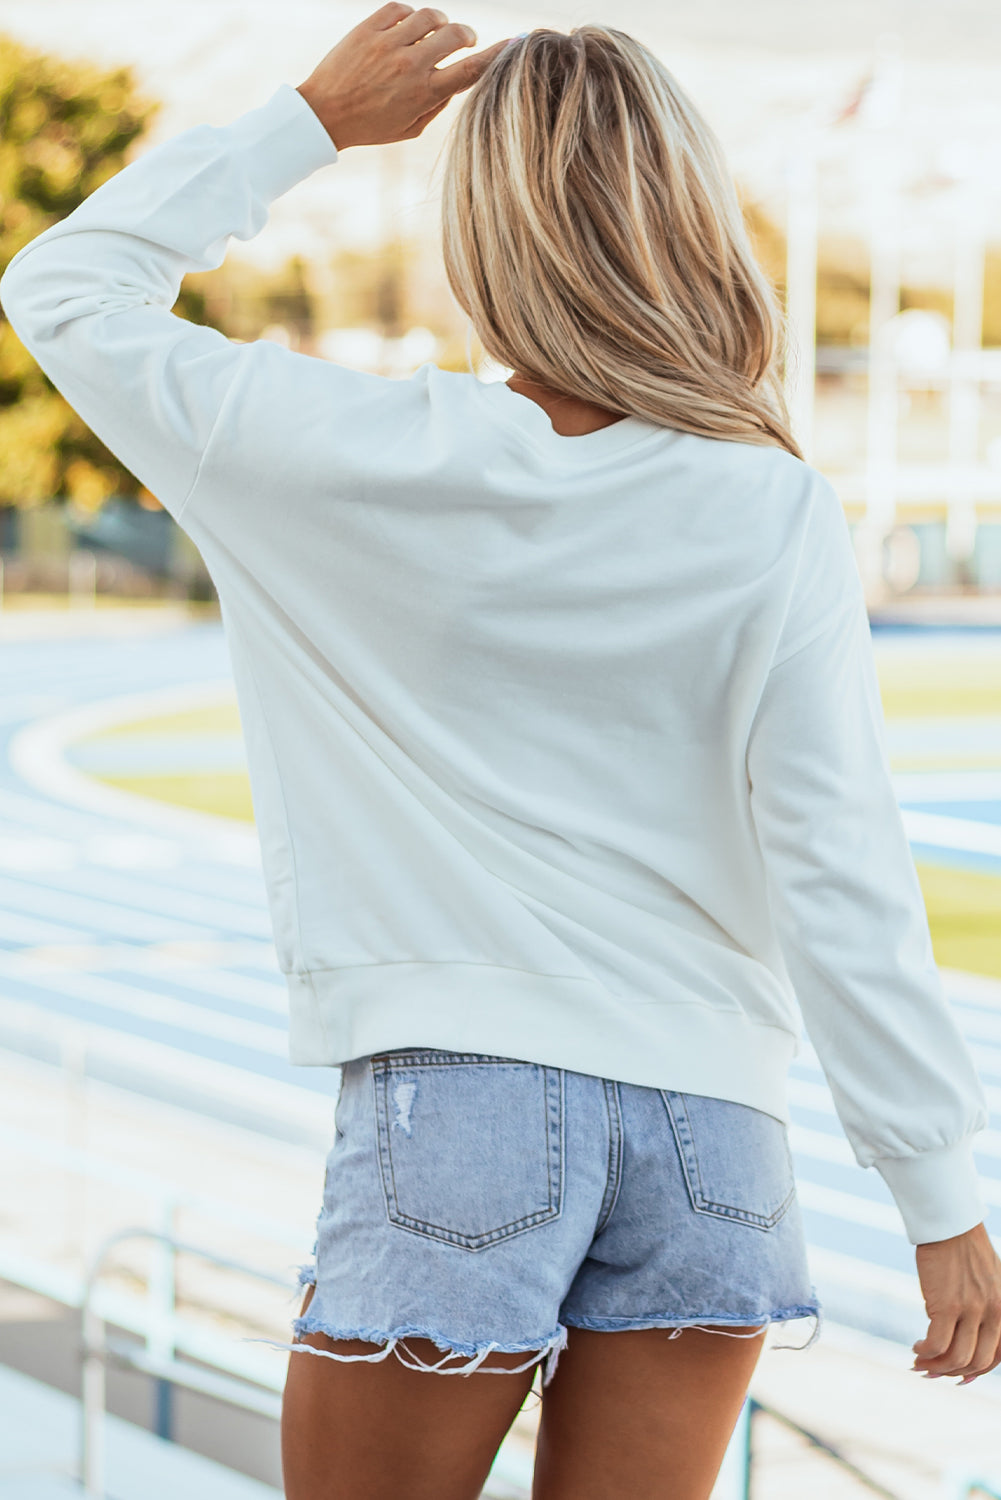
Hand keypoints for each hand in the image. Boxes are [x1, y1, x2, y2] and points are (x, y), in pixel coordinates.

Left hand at [296, 1, 511, 149]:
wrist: (325, 114)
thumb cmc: (370, 125)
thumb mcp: (409, 128)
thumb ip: (436, 104)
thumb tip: (456, 80)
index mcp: (424, 93)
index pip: (470, 69)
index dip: (496, 55)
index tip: (513, 43)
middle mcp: (410, 65)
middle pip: (455, 34)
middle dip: (466, 34)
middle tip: (465, 39)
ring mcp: (389, 43)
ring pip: (430, 15)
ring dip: (439, 21)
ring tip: (435, 31)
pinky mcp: (369, 27)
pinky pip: (400, 8)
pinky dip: (408, 15)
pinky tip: (406, 27)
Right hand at [912, 1220, 1000, 1383]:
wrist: (950, 1224)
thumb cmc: (965, 1251)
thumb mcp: (990, 1283)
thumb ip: (987, 1310)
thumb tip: (965, 1338)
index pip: (996, 1357)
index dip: (976, 1372)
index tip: (957, 1377)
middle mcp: (994, 1313)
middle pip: (977, 1363)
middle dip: (952, 1373)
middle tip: (932, 1371)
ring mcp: (972, 1310)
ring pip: (956, 1358)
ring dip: (935, 1366)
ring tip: (919, 1360)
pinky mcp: (947, 1305)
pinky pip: (937, 1343)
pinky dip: (925, 1352)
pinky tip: (916, 1347)